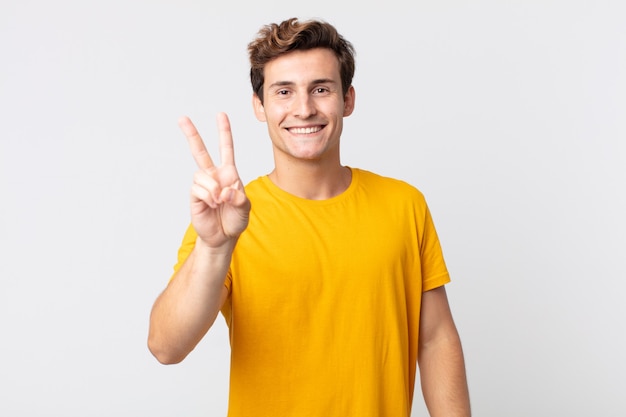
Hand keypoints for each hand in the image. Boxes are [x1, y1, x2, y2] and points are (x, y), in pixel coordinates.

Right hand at [179, 113, 250, 248]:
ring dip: (213, 189)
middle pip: (200, 151)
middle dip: (191, 134)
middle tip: (182, 118)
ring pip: (202, 174)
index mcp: (229, 173)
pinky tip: (212, 204)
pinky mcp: (195, 195)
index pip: (226, 149)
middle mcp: (214, 176)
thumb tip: (224, 191)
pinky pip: (198, 189)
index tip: (221, 115)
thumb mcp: (245, 208)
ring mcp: (203, 185)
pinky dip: (208, 197)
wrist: (223, 237)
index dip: (224, 132)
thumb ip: (239, 198)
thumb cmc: (235, 220)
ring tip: (219, 201)